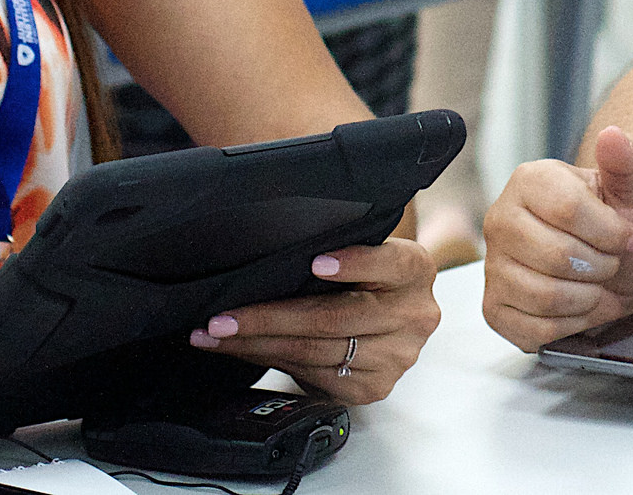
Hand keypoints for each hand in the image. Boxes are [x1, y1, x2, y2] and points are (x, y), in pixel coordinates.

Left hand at [188, 239, 440, 404]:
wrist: (396, 309)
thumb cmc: (367, 270)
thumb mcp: (366, 246)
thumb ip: (337, 246)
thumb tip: (266, 256)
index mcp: (414, 270)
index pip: (386, 264)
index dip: (353, 264)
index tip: (314, 263)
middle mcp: (414, 316)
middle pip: (335, 318)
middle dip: (270, 318)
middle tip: (224, 317)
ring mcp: (397, 358)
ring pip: (316, 352)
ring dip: (258, 345)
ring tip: (218, 335)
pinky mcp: (374, 387)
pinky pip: (313, 376)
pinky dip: (272, 362)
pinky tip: (243, 350)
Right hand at [482, 125, 632, 351]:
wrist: (618, 269)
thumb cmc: (621, 227)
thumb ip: (628, 161)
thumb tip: (613, 135)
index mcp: (530, 180)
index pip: (569, 209)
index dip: (610, 232)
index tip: (628, 237)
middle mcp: (501, 219)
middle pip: (558, 255)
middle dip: (602, 267)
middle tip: (610, 262)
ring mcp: (493, 265)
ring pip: (546, 295)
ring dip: (589, 297)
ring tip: (595, 282)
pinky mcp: (495, 308)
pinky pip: (537, 329)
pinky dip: (571, 324)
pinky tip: (577, 306)